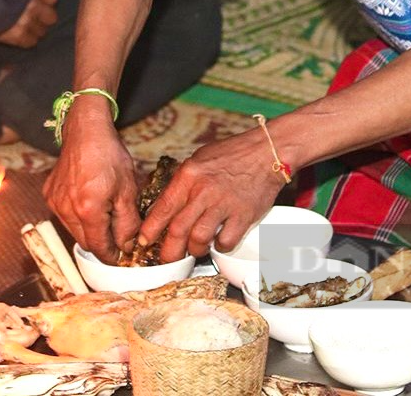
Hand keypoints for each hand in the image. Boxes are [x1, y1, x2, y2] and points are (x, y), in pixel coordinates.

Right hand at [0, 0, 58, 48]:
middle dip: (44, 18)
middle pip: (51, 17)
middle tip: (35, 18)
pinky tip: (21, 36)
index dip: (47, 1)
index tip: (42, 3)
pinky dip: (28, 40)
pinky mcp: (17, 36)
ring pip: (42, 31)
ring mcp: (25, 21)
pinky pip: (31, 42)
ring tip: (26, 28)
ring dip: (35, 30)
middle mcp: (31, 5)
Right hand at [43, 99, 139, 260]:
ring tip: (106, 215)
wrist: (86, 131)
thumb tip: (126, 247)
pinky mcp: (49, 194)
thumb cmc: (109, 155)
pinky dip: (77, 217)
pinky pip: (64, 216)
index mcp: (88, 210)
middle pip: (85, 242)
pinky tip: (90, 202)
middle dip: (102, 243)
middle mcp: (66, 209)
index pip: (99, 248)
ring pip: (74, 231)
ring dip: (89, 230)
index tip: (122, 257)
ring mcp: (54, 201)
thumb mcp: (128, 190)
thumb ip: (128, 223)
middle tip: (119, 237)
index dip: (112, 256)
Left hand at [135, 127, 284, 262]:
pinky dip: (220, 247)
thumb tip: (162, 208)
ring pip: (199, 239)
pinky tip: (219, 241)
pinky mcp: (244, 215)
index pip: (163, 207)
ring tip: (195, 249)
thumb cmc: (232, 155)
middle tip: (167, 260)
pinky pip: (226, 241)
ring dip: (195, 249)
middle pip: (178, 229)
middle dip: (169, 251)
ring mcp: (225, 204)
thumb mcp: (198, 160)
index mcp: (189, 175)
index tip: (144, 242)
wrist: (266, 152)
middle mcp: (204, 190)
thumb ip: (181, 184)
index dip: (150, 229)